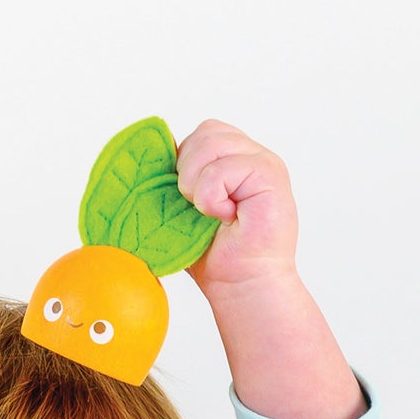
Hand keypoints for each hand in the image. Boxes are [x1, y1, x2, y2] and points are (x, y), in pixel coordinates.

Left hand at [175, 120, 298, 296]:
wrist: (242, 286)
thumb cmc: (215, 255)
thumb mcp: (185, 207)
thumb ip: (176, 177)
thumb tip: (148, 157)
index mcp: (236, 158)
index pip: (203, 133)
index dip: (186, 162)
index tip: (191, 201)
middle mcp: (253, 155)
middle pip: (206, 132)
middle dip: (188, 171)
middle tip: (199, 209)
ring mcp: (265, 162)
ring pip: (210, 144)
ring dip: (197, 185)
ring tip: (211, 213)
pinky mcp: (270, 175)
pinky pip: (221, 170)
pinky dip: (211, 198)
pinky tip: (226, 217)